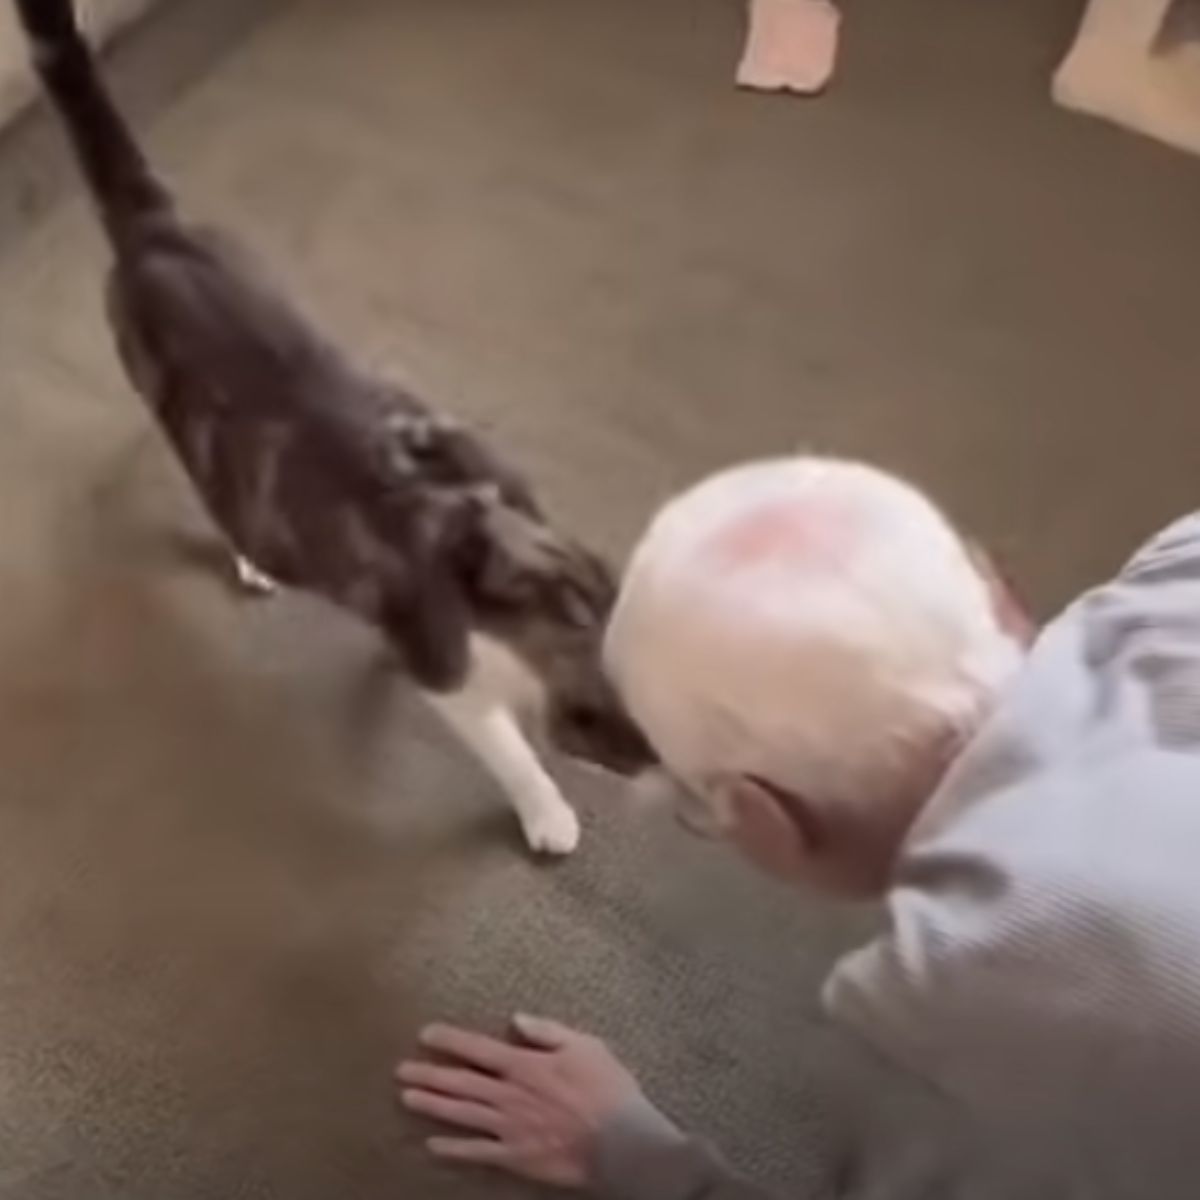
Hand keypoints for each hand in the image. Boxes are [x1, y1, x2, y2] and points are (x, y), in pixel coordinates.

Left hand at [396, 1015, 643, 1188]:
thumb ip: (547, 1031)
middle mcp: (510, 1095)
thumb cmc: (607, 1089)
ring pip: (462, 1113)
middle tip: (401, 1069)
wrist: (621, 1142)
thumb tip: (516, 1019)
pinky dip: (453, 1149)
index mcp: (525, 1065)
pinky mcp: (515, 1156)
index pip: (479, 1048)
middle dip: (429, 1073)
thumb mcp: (585, 1045)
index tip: (426, 1034)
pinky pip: (477, 1152)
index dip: (451, 1040)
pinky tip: (433, 1145)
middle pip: (461, 1082)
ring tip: (407, 1097)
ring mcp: (510, 1127)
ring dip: (433, 1105)